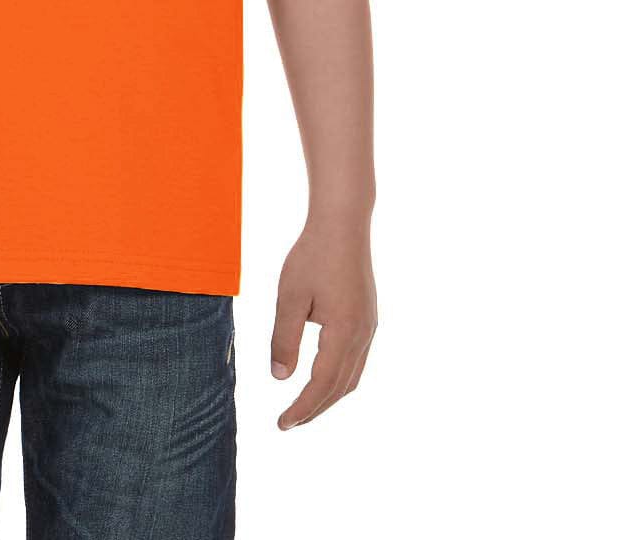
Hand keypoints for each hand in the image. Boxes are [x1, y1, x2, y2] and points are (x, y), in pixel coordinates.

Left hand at [270, 216, 376, 429]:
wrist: (343, 224)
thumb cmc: (312, 255)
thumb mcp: (290, 297)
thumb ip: (284, 339)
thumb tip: (280, 378)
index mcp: (344, 333)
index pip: (321, 384)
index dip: (302, 408)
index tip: (282, 424)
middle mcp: (362, 335)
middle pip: (340, 387)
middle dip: (315, 408)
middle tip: (288, 423)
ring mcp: (369, 327)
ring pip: (352, 376)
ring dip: (328, 395)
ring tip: (303, 406)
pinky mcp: (367, 317)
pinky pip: (356, 360)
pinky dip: (338, 377)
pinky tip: (321, 376)